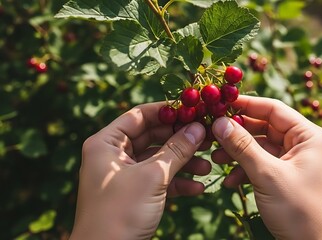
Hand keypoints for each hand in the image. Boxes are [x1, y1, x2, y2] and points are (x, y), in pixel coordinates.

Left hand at [70, 102, 210, 239]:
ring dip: (184, 163)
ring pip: (159, 160)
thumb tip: (198, 128)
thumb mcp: (152, 177)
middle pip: (153, 137)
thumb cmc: (120, 213)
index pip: (140, 115)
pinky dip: (177, 183)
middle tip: (207, 138)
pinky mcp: (134, 194)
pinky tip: (198, 188)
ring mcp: (124, 175)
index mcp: (106, 143)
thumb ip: (176, 150)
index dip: (168, 112)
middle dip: (181, 140)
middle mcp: (113, 155)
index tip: (194, 111)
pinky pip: (158, 180)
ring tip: (208, 167)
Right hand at [211, 96, 321, 239]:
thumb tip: (219, 122)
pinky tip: (228, 181)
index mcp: (308, 136)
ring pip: (259, 147)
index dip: (246, 105)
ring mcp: (293, 162)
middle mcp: (302, 144)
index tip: (220, 103)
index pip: (273, 109)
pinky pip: (261, 165)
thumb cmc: (300, 210)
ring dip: (237, 153)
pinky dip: (244, 171)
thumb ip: (242, 147)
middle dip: (237, 133)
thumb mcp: (268, 175)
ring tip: (215, 159)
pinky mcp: (284, 177)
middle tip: (211, 133)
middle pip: (264, 128)